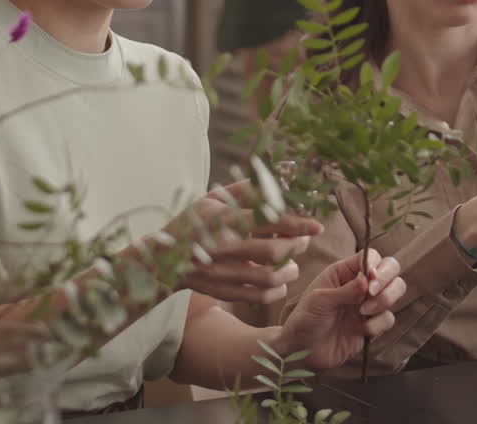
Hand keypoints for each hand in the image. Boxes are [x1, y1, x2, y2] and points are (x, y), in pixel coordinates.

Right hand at [170, 180, 322, 303]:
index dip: (296, 224)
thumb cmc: (191, 224)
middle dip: (296, 246)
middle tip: (304, 242)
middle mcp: (222, 247)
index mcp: (220, 219)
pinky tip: (279, 282)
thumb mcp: (210, 201)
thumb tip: (272, 181)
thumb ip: (242, 191)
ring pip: (269, 277)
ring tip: (293, 264)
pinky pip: (259, 296)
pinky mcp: (222, 291)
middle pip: (273, 250)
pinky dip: (276, 291)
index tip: (316, 227)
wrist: (160, 261)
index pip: (265, 220)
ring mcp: (221, 272)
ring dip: (290, 271)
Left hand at [277, 248, 403, 369]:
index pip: (372, 256)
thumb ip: (346, 290)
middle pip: (391, 269)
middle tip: (372, 292)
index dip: (376, 264)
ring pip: (395, 291)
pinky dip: (378, 324)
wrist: (302, 351)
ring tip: (364, 312)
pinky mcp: (372, 325)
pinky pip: (389, 318)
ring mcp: (368, 304)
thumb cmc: (305, 319)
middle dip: (386, 280)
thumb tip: (368, 279)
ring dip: (384, 300)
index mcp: (345, 272)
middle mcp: (360, 285)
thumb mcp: (320, 300)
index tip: (370, 277)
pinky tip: (361, 330)